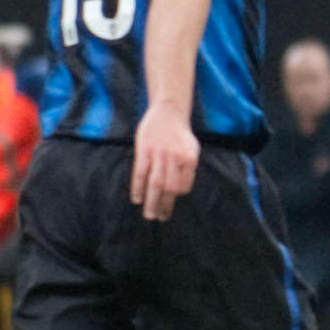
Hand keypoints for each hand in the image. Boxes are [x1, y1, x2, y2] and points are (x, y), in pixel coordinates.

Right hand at [130, 105, 198, 222]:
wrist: (169, 111)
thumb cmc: (180, 133)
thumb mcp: (192, 148)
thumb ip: (188, 167)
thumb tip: (182, 189)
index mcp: (190, 159)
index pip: (184, 186)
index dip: (177, 196)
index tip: (170, 203)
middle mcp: (176, 158)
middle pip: (170, 188)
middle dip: (165, 205)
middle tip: (161, 218)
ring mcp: (159, 155)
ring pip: (155, 183)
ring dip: (152, 201)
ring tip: (150, 215)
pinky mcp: (144, 151)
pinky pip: (140, 173)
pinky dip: (138, 187)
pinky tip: (136, 199)